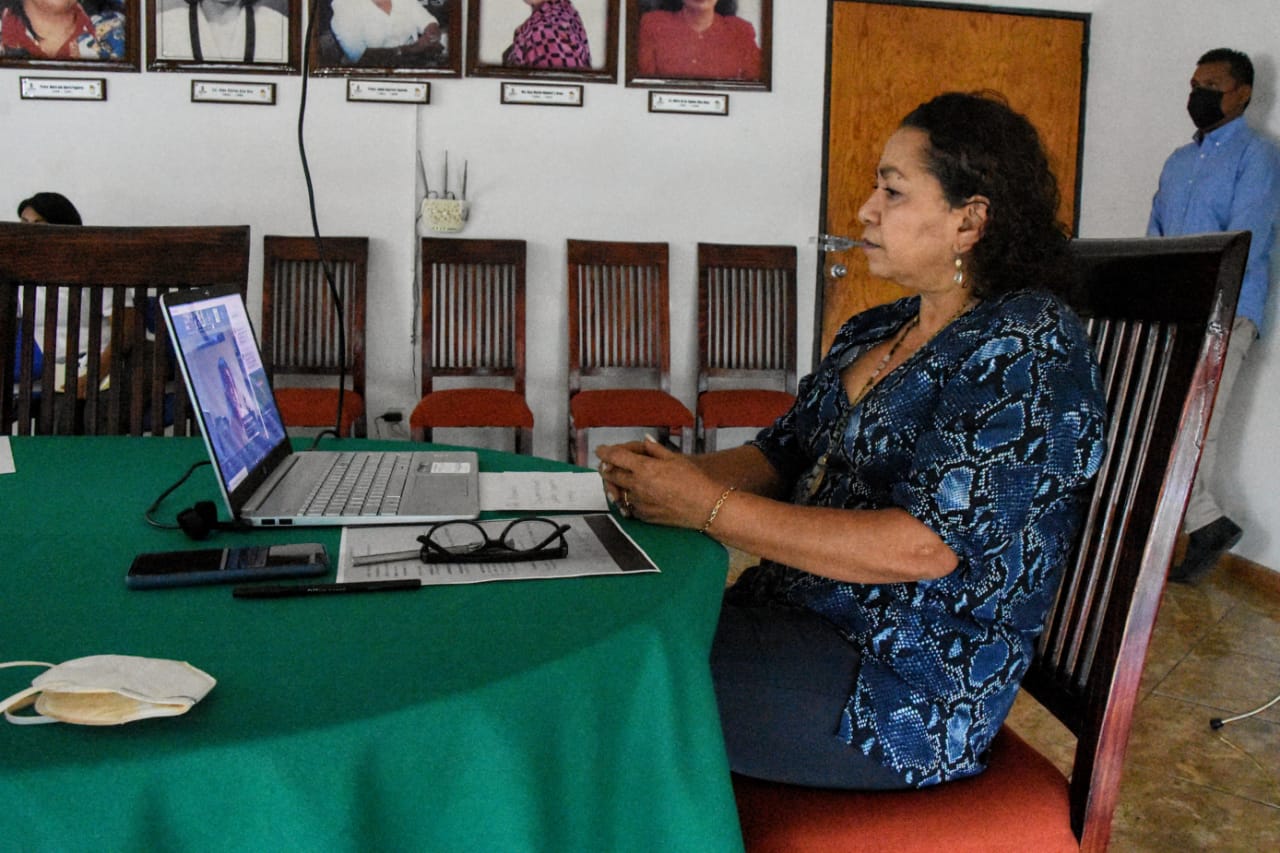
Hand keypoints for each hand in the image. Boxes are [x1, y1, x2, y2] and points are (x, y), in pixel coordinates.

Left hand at [596, 437, 721, 529]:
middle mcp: (637, 486)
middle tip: (606, 465)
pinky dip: (626, 499)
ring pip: (617, 492)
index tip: (600, 450)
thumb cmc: (694, 481)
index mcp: (644, 468)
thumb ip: (655, 450)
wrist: (705, 507)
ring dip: (614, 485)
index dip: (604, 452)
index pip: (615, 457)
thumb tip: (645, 440)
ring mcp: (639, 503)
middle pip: (611, 475)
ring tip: (617, 480)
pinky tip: (632, 496)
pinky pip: (628, 506)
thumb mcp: (675, 459)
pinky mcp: (643, 516)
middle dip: (605, 468)